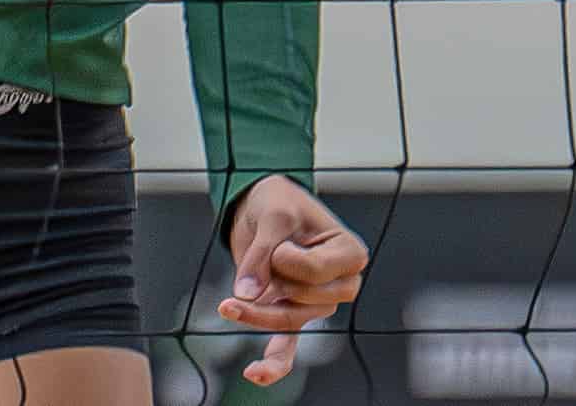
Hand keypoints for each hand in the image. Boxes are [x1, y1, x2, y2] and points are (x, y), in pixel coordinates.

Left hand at [220, 178, 368, 387]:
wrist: (265, 204)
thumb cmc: (280, 202)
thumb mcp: (272, 215)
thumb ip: (260, 254)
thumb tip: (244, 295)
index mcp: (350, 255)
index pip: (314, 272)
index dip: (286, 257)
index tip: (280, 238)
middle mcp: (341, 285)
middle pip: (300, 301)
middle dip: (271, 278)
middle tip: (267, 248)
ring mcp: (319, 305)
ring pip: (286, 322)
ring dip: (254, 314)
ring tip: (226, 305)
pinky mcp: (294, 315)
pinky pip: (288, 348)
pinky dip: (272, 363)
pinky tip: (254, 373)